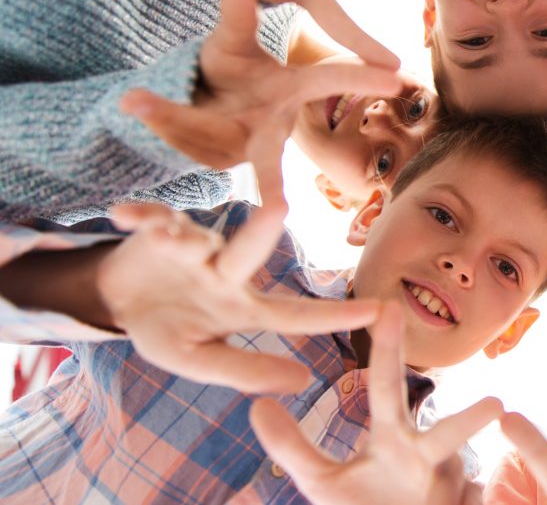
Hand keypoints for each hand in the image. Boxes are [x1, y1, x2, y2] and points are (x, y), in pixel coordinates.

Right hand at [99, 202, 380, 392]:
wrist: (121, 297)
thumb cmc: (171, 328)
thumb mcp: (199, 359)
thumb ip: (244, 371)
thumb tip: (303, 383)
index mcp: (242, 305)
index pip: (294, 313)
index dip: (335, 315)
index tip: (379, 310)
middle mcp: (226, 269)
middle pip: (248, 252)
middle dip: (263, 230)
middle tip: (278, 208)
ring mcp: (194, 246)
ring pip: (197, 236)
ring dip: (184, 237)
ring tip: (170, 236)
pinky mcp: (156, 229)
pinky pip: (151, 220)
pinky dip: (141, 217)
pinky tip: (124, 215)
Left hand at [121, 0, 404, 210]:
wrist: (207, 95)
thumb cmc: (233, 67)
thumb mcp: (230, 41)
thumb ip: (234, 20)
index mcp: (291, 92)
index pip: (332, 80)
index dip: (365, 76)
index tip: (400, 76)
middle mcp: (272, 129)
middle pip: (269, 165)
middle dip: (271, 193)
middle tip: (278, 216)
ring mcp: (242, 148)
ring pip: (204, 140)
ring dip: (172, 120)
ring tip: (136, 99)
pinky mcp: (215, 158)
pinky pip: (181, 142)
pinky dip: (160, 120)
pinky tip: (135, 102)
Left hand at [250, 302, 502, 503]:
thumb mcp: (321, 482)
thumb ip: (291, 447)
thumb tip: (256, 406)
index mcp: (394, 439)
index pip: (388, 389)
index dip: (388, 351)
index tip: (389, 307)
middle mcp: (428, 460)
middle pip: (448, 436)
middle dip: (468, 421)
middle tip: (494, 404)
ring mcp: (449, 492)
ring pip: (469, 483)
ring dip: (487, 486)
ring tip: (502, 466)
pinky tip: (482, 503)